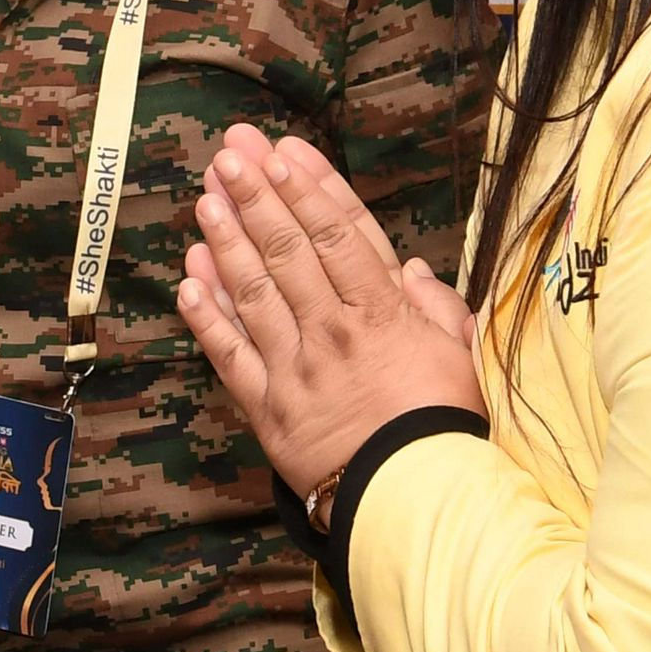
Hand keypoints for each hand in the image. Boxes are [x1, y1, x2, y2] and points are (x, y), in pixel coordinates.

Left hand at [177, 127, 483, 500]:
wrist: (414, 498)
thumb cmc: (444, 427)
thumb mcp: (462, 359)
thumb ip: (438, 310)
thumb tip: (411, 271)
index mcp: (382, 313)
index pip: (340, 236)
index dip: (308, 191)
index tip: (284, 153)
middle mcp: (332, 329)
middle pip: (288, 251)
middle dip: (257, 198)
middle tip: (231, 156)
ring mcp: (294, 366)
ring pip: (253, 291)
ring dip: (227, 242)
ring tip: (206, 201)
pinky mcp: (267, 406)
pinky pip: (230, 355)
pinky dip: (207, 317)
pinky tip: (188, 281)